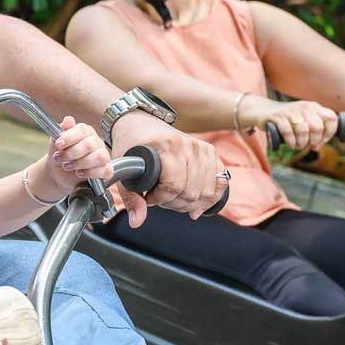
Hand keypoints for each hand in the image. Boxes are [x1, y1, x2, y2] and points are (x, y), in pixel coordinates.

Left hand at [25, 116, 110, 198]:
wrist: (58, 172)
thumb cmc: (60, 154)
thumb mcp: (55, 142)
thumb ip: (61, 130)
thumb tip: (68, 120)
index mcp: (85, 131)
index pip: (82, 130)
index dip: (69, 137)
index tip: (58, 144)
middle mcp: (96, 141)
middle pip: (89, 144)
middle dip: (71, 153)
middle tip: (59, 158)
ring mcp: (103, 155)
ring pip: (99, 157)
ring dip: (80, 163)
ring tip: (67, 166)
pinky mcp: (106, 170)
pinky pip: (106, 170)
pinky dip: (91, 172)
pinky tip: (79, 173)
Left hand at [110, 110, 223, 225]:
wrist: (139, 123)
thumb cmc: (130, 145)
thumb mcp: (123, 170)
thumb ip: (130, 198)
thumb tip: (137, 222)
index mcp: (169, 147)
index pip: (174, 187)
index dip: (159, 199)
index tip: (148, 197)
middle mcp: (190, 146)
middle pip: (191, 192)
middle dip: (173, 204)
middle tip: (160, 199)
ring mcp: (202, 148)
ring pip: (207, 192)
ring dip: (190, 203)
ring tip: (173, 199)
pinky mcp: (210, 152)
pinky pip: (221, 181)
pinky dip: (211, 197)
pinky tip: (197, 205)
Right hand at [253, 96, 339, 150]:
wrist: (263, 111)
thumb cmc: (287, 120)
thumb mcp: (304, 120)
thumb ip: (314, 130)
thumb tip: (318, 146)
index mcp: (314, 107)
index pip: (331, 118)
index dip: (329, 132)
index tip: (322, 140)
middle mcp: (304, 107)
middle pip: (317, 127)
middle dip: (314, 141)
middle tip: (308, 145)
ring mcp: (291, 111)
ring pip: (303, 131)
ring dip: (301, 143)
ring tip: (297, 146)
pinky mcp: (277, 116)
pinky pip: (288, 132)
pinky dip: (291, 142)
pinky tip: (290, 144)